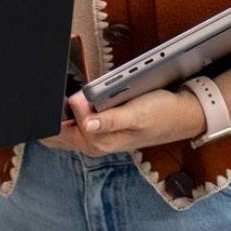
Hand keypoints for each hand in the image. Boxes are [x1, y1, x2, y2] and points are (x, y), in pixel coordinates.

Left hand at [40, 89, 206, 156]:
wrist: (179, 117)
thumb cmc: (160, 114)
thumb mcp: (136, 114)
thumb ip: (110, 120)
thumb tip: (87, 123)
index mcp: (97, 142)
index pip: (57, 129)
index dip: (53, 110)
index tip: (54, 91)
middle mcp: (91, 143)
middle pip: (54, 130)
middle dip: (52, 111)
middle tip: (54, 86)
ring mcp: (94, 136)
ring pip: (63, 124)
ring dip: (61, 108)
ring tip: (69, 88)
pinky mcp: (98, 128)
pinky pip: (73, 120)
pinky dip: (69, 109)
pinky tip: (75, 95)